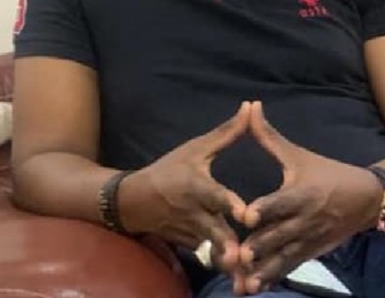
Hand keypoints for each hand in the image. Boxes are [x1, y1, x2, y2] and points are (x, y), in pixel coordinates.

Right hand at [118, 101, 251, 272]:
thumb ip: (227, 133)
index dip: (229, 205)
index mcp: (196, 187)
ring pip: (213, 251)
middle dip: (231, 246)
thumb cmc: (170, 169)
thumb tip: (250, 107)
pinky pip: (209, 256)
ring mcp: (191, 233)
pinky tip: (242, 276)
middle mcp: (194, 212)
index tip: (245, 214)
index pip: (214, 196)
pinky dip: (221, 264)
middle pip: (216, 232)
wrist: (134, 200)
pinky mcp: (190, 247)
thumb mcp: (196, 148)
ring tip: (249, 277)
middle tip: (249, 258)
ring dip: (229, 261)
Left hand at [235, 101, 382, 293]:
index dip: (266, 210)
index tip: (247, 217)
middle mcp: (305, 219)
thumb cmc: (327, 172)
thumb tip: (251, 107)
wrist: (366, 198)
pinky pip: (291, 267)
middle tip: (238, 257)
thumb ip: (269, 136)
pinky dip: (275, 277)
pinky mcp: (311, 253)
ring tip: (245, 284)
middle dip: (260, 247)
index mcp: (301, 193)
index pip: (282, 202)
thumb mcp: (299, 154)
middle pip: (280, 235)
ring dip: (265, 270)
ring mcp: (309, 239)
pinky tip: (257, 288)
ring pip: (284, 257)